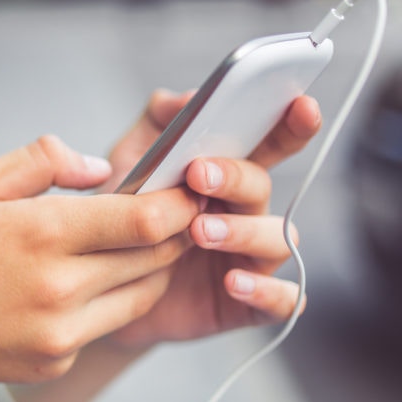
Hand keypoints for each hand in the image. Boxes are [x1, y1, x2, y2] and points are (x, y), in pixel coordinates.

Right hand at [0, 135, 202, 398]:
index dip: (179, 202)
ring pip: (142, 296)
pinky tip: (80, 282)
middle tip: (178, 210)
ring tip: (139, 242)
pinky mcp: (56, 361)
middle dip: (175, 231)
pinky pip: (104, 324)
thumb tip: (103, 169)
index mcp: (43, 234)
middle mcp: (61, 289)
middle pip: (156, 258)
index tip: (188, 187)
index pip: (145, 219)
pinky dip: (106, 300)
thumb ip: (44, 161)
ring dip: (152, 267)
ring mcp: (61, 333)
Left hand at [97, 89, 322, 348]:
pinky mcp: (246, 304)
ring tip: (200, 230)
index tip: (301, 104)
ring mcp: (250, 258)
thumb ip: (159, 122)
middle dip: (237, 176)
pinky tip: (233, 282)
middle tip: (199, 174)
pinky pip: (280, 300)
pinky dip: (265, 291)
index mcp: (226, 175)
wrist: (100, 289)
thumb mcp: (130, 162)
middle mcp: (246, 213)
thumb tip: (188, 97)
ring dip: (244, 231)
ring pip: (277, 239)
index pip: (268, 142)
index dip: (291, 123)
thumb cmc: (123, 220)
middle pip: (263, 186)